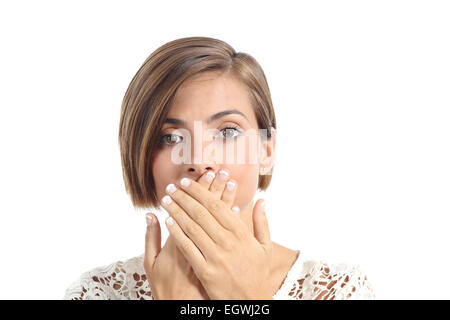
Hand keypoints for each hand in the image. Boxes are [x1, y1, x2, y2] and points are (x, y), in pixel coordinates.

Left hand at [161, 170, 273, 299]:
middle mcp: (228, 242)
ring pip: (191, 228)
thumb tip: (261, 200)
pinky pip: (187, 248)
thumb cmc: (258, 273)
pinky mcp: (205, 271)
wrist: (250, 301)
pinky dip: (177, 233)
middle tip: (171, 187)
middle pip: (200, 213)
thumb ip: (262, 222)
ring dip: (176, 211)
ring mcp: (216, 257)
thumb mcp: (266, 247)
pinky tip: (167, 222)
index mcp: (241, 233)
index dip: (199, 192)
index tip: (187, 182)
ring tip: (166, 200)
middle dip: (183, 197)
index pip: (216, 205)